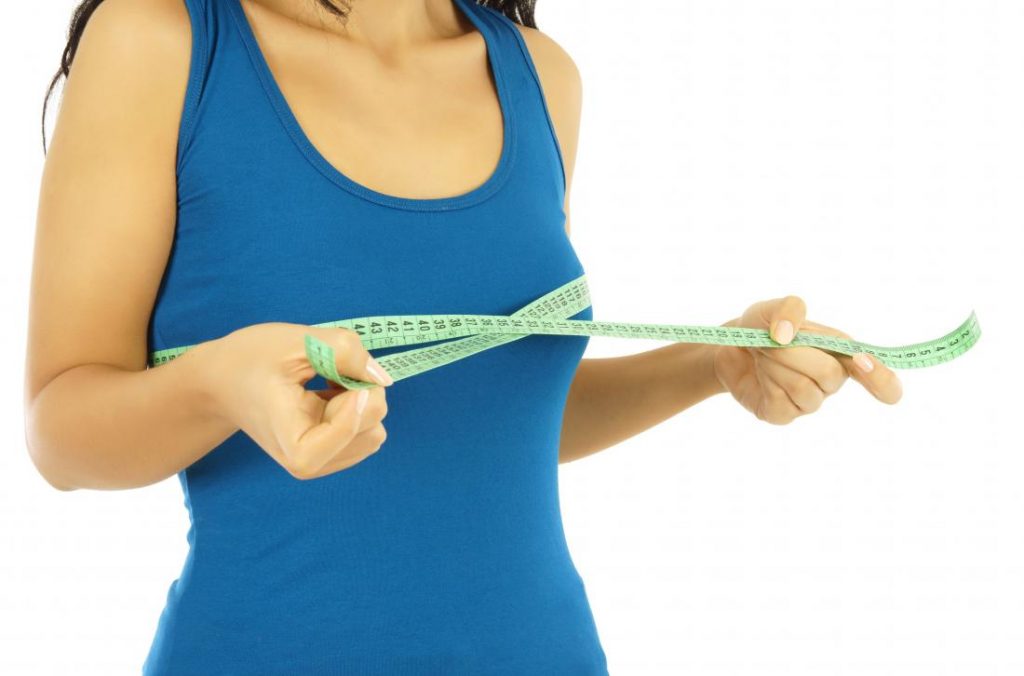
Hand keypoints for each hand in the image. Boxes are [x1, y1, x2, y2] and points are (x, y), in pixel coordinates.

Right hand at [202, 322, 393, 478]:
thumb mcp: (297, 342)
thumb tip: (382, 377)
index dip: (357, 398)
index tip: (336, 374)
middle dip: (360, 391)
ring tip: (324, 384)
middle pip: (373, 427)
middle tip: (327, 372)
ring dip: (359, 398)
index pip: (352, 430)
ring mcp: (323, 461)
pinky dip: (356, 405)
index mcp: (295, 445)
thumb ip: (344, 352)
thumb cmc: (251, 359)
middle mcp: (310, 463)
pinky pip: (369, 428)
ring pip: (375, 429)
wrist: (222, 380)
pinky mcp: (332, 452)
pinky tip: (326, 395)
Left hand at [711, 295, 902, 423]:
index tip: (865, 364)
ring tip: (763, 354)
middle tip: (770, 340)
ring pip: (804, 388)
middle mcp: (830, 381)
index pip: (876, 375)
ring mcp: (809, 401)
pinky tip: (760, 373)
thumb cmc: (762, 328)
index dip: (880, 377)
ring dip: (775, 365)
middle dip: (794, 353)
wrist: (729, 347)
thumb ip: (788, 309)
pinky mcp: (784, 415)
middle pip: (829, 374)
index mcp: (840, 353)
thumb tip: (786, 335)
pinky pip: (781, 402)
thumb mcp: (772, 308)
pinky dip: (765, 381)